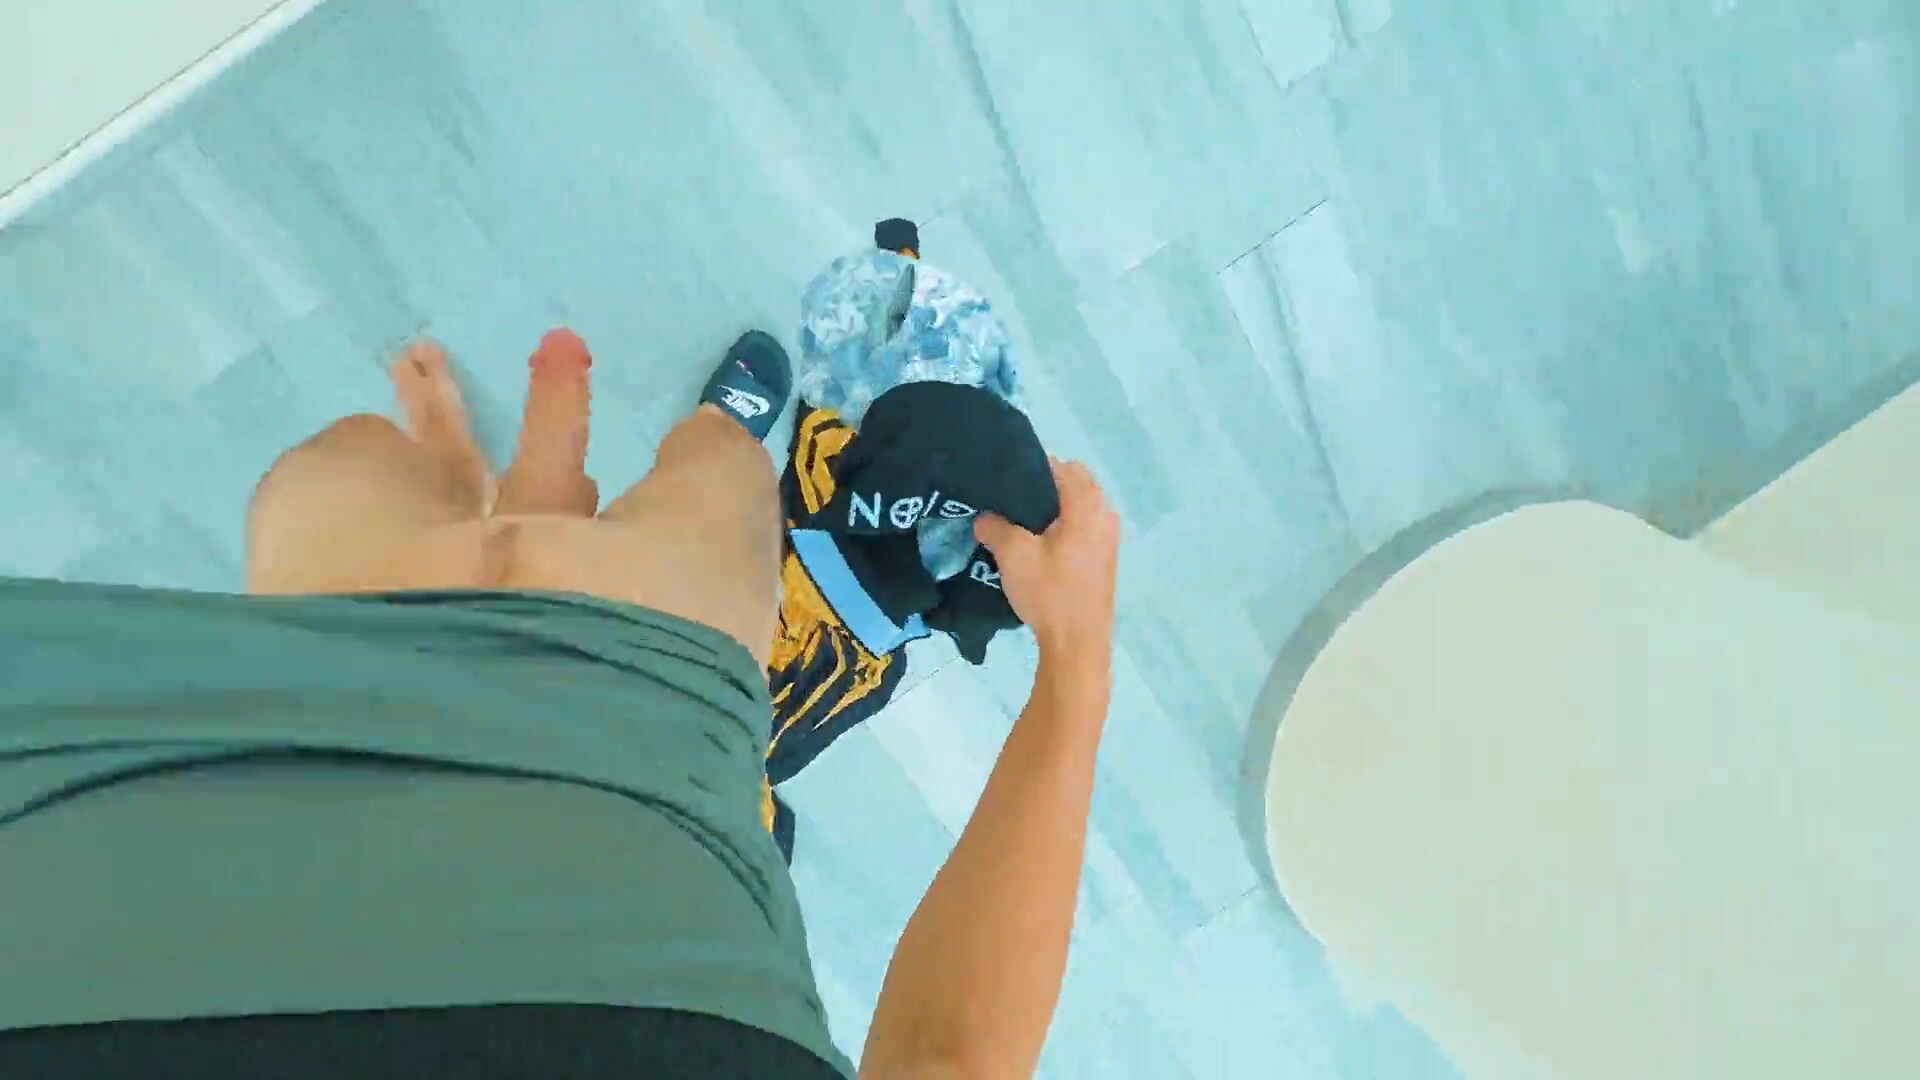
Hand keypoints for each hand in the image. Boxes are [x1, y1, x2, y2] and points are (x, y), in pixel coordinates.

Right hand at [974, 458, 1119, 660]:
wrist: (1078, 643)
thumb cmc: (1049, 592)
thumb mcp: (1012, 554)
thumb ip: (994, 525)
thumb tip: (984, 516)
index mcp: (1087, 504)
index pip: (1059, 466)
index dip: (1030, 469)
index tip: (1003, 482)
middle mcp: (1105, 514)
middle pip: (1072, 483)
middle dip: (1042, 488)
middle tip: (1011, 504)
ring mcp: (1109, 537)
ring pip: (1079, 507)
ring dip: (1053, 510)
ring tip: (1022, 525)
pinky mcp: (1105, 558)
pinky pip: (1083, 527)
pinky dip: (1064, 528)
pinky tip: (1040, 547)